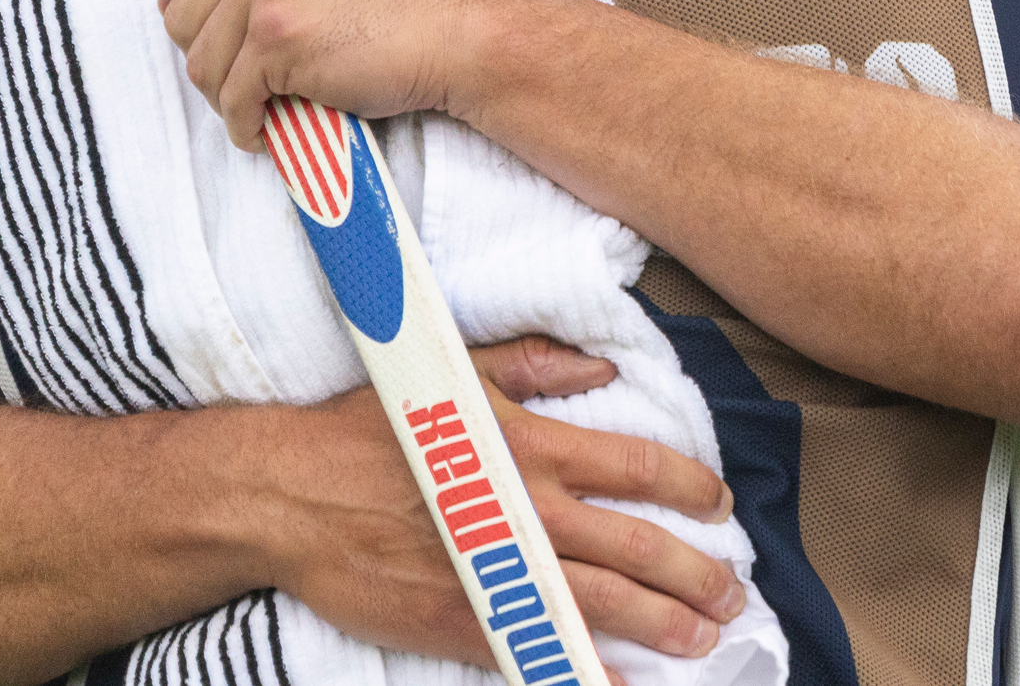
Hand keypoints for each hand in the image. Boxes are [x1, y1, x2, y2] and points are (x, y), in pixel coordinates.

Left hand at [131, 0, 493, 148]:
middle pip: (175, 14)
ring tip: (270, 91)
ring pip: (199, 64)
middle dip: (210, 49)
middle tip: (257, 59)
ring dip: (231, 93)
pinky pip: (231, 99)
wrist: (452, 24)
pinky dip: (248, 124)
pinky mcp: (276, 35)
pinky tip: (272, 121)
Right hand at [257, 335, 745, 667]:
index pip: (638, 466)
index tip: (720, 503)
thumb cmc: (365, 429)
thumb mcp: (453, 374)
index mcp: (529, 446)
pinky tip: (623, 685)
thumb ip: (534, 365)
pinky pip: (540, 651)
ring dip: (665, 625)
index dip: (691, 486)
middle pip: (638, 548)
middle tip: (732, 593)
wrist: (287, 496)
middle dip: (696, 574)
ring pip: (604, 604)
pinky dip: (587, 673)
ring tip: (703, 638)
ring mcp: (496, 570)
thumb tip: (602, 368)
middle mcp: (525, 510)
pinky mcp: (463, 620)